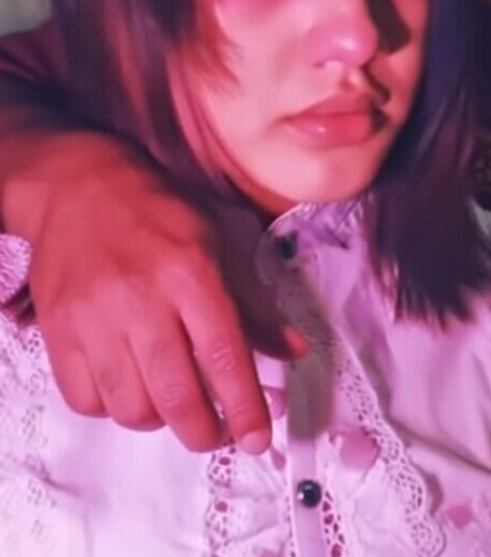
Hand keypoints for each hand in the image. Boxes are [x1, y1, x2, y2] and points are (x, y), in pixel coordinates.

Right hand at [26, 151, 305, 452]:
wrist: (82, 188)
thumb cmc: (160, 213)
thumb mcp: (220, 243)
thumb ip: (255, 303)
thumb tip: (295, 350)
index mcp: (191, 273)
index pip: (224, 354)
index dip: (245, 405)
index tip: (258, 439)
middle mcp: (142, 300)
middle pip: (177, 395)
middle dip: (205, 431)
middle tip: (219, 434)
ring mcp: (94, 319)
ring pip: (131, 407)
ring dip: (161, 421)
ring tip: (177, 405)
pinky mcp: (57, 333)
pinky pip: (86, 399)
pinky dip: (113, 408)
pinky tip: (132, 387)